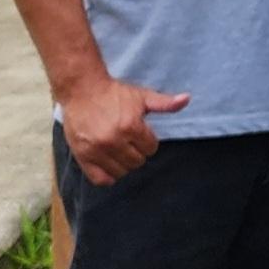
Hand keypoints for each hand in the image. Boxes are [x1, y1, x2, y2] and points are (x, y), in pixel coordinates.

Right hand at [60, 75, 191, 184]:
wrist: (82, 89)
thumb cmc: (114, 93)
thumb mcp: (142, 96)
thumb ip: (164, 103)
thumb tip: (187, 99)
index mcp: (130, 126)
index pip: (151, 149)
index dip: (148, 142)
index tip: (140, 134)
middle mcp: (113, 140)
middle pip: (137, 162)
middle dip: (137, 153)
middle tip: (129, 142)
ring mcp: (96, 150)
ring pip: (121, 172)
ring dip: (123, 164)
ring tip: (119, 151)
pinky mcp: (82, 156)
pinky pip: (99, 179)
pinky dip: (107, 176)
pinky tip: (109, 165)